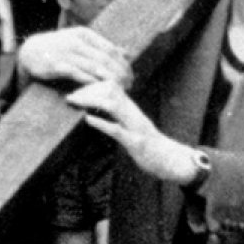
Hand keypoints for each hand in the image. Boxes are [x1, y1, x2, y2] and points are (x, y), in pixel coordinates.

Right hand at [19, 27, 131, 85]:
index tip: (131, 75)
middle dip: (120, 73)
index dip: (123, 63)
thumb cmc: (61, 48)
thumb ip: (103, 47)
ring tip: (119, 90)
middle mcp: (77, 42)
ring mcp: (67, 53)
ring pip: (95, 67)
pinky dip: (92, 83)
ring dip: (109, 80)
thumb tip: (127, 52)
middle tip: (129, 85)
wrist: (31, 52)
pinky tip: (101, 91)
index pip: (111, 49)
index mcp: (85, 35)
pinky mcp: (58, 65)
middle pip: (105, 59)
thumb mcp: (82, 42)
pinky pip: (79, 75)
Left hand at [66, 80, 198, 184]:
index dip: (93, 82)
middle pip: (110, 90)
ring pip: (113, 105)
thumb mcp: (133, 125)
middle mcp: (134, 114)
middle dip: (88, 89)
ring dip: (91, 101)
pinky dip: (101, 123)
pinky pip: (117, 130)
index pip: (112, 85)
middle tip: (71, 95)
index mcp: (132, 109)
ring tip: (74, 101)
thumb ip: (120, 114)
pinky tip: (87, 119)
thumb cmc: (151, 145)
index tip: (77, 87)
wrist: (172, 161)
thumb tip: (101, 105)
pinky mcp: (136, 143)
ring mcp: (135, 127)